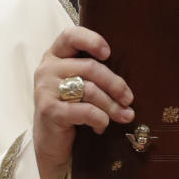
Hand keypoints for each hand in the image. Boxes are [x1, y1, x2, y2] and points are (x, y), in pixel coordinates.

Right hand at [33, 26, 133, 178]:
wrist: (50, 142)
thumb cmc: (71, 107)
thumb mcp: (79, 83)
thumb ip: (93, 71)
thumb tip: (132, 71)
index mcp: (55, 55)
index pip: (70, 35)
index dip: (92, 40)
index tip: (109, 53)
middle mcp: (47, 69)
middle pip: (90, 67)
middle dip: (115, 84)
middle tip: (129, 99)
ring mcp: (45, 89)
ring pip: (90, 90)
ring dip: (112, 105)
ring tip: (124, 115)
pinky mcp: (49, 110)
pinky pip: (85, 110)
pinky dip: (100, 118)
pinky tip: (102, 125)